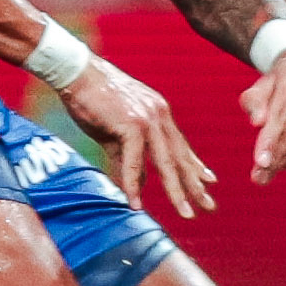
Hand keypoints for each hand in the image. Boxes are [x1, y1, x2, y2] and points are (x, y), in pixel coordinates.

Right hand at [59, 53, 215, 219]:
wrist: (76, 73)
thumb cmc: (91, 98)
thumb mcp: (114, 130)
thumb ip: (127, 155)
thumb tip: (137, 182)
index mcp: (158, 114)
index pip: (180, 145)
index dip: (194, 165)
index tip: (208, 181)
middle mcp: (159, 116)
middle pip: (180, 157)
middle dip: (195, 184)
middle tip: (209, 206)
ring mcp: (147, 119)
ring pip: (165, 162)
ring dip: (175, 190)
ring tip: (185, 213)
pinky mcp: (131, 124)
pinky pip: (135, 161)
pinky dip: (134, 184)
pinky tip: (135, 203)